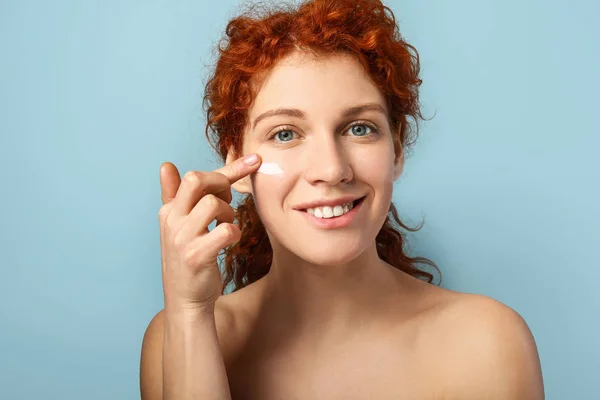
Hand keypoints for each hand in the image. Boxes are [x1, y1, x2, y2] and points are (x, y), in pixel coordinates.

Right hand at [158, 153, 260, 313]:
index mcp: (169, 210)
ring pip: (211, 204)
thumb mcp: (178, 226)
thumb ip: (174, 195)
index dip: (228, 168)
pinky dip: (234, 233)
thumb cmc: (189, 259)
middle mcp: (171, 221)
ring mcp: (181, 238)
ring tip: (226, 224)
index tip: (255, 160)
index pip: (194, 177)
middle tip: (230, 200)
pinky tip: (231, 240)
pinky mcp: (195, 256)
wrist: (186, 301)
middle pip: (195, 180)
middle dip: (222, 183)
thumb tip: (166, 165)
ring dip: (228, 212)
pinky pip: (224, 231)